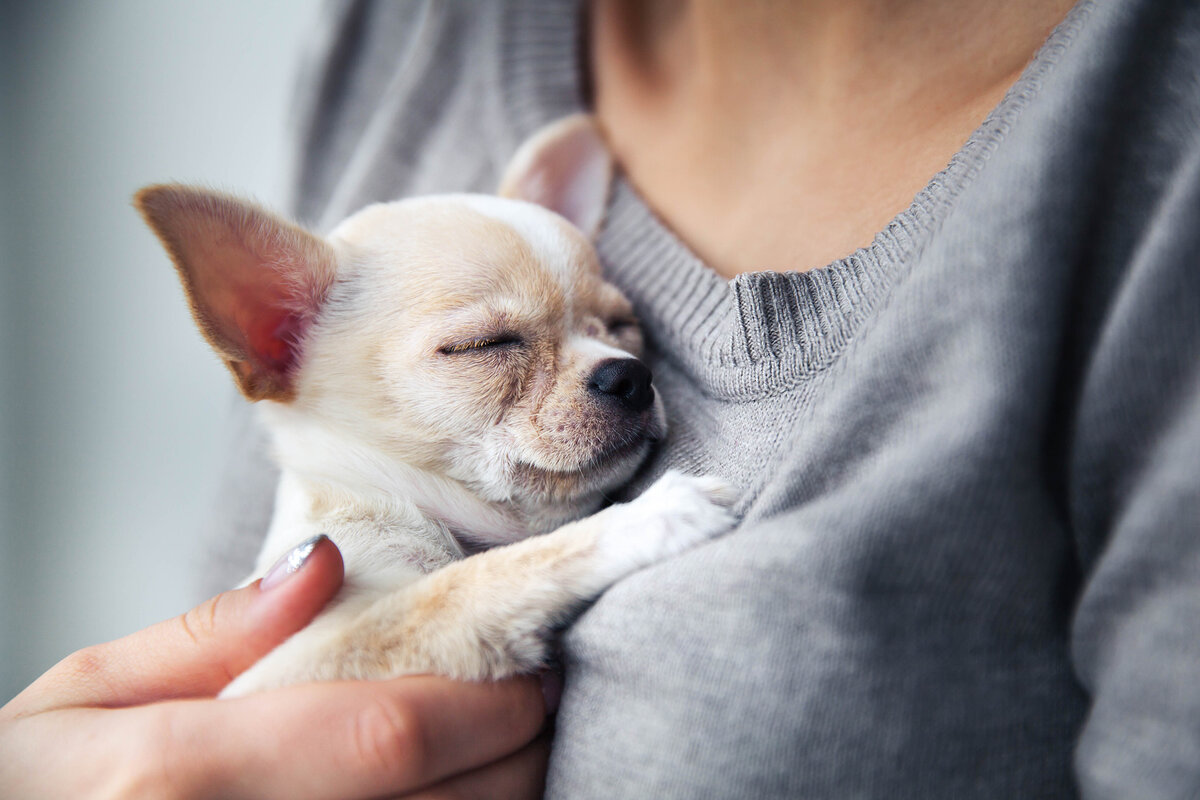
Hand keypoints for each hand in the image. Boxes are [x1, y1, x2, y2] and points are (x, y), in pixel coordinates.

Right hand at [0, 536, 553, 798]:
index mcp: (179, 775)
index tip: (530, 673)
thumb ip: (212, 635)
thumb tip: (327, 566)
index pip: (387, 735)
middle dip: (517, 755)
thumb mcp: (83, 697)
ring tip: (509, 754)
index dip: (486, 706)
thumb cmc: (36, 795)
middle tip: (539, 705)